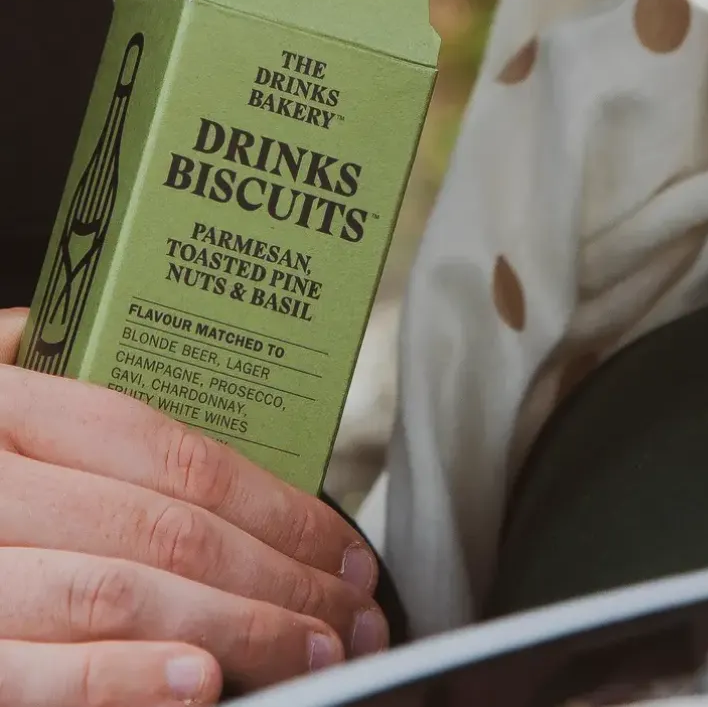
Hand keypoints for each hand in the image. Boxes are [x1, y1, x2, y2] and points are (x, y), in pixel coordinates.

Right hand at [0, 309, 386, 704]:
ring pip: (116, 596)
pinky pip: (29, 674)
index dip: (275, 502)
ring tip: (313, 653)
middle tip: (351, 612)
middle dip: (278, 577)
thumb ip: (47, 362)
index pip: (172, 451)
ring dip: (236, 632)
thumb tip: (149, 356)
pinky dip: (118, 681)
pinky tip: (199, 685)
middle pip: (163, 529)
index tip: (343, 543)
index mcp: (2, 405)